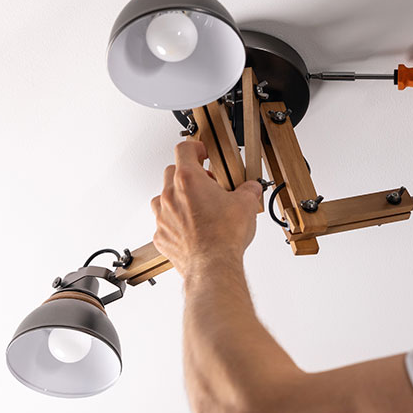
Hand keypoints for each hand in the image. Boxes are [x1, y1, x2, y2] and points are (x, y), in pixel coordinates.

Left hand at [150, 141, 262, 277]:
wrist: (212, 266)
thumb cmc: (224, 237)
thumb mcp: (246, 205)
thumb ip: (249, 190)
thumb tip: (252, 188)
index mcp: (189, 180)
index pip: (184, 149)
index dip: (195, 147)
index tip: (202, 152)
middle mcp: (171, 195)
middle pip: (172, 171)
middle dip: (189, 174)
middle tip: (206, 183)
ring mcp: (163, 216)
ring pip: (164, 197)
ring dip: (178, 198)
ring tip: (198, 207)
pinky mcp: (161, 236)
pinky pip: (164, 222)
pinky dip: (175, 222)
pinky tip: (192, 228)